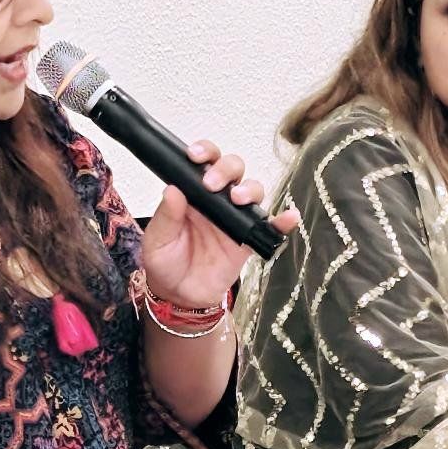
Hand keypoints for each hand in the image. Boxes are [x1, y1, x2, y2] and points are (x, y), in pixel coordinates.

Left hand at [141, 140, 298, 307]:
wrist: (180, 296)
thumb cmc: (166, 263)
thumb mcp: (157, 240)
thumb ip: (166, 216)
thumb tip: (172, 189)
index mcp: (193, 193)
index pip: (204, 162)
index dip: (204, 152)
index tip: (195, 156)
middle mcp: (217, 200)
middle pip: (233, 169)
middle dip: (226, 168)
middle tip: (213, 184)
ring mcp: (235, 218)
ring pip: (253, 191)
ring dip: (249, 189)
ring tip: (238, 199)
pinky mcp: (248, 239)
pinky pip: (270, 227)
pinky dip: (282, 221)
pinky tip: (289, 217)